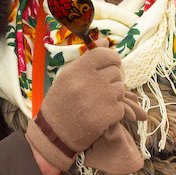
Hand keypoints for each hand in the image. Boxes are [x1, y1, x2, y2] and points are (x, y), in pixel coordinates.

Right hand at [26, 47, 129, 171]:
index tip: (111, 65)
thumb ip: (87, 58)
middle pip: (116, 72)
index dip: (112, 58)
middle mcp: (88, 82)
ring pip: (120, 89)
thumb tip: (105, 40)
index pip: (106, 54)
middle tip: (99, 90)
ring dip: (113, 95)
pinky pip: (121, 107)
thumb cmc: (60, 102)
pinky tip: (100, 115)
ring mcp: (100, 100)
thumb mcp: (67, 76)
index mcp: (77, 70)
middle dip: (111, 80)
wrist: (54, 134)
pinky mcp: (108, 116)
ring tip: (97, 103)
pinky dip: (114, 111)